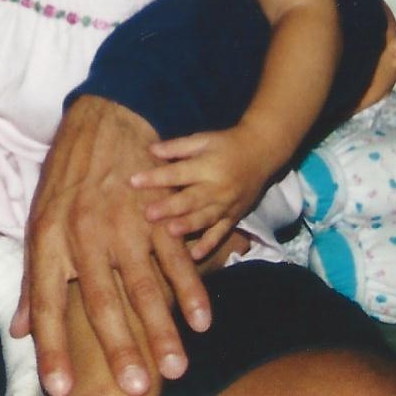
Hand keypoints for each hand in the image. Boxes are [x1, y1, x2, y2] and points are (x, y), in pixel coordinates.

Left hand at [17, 96, 207, 395]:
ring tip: (176, 366)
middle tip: (135, 387)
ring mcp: (123, 224)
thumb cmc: (65, 180)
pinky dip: (191, 290)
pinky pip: (176, 257)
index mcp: (49, 241)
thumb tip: (18, 330)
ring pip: (145, 285)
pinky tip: (202, 321)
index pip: (47, 305)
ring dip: (162, 328)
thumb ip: (31, 282)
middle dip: (119, 347)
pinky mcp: (154, 213)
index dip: (52, 348)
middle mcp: (84, 236)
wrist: (102, 121)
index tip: (61, 389)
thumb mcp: (38, 224)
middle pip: (101, 300)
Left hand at [130, 122, 275, 258]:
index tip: (133, 181)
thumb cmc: (225, 145)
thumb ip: (177, 147)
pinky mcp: (234, 217)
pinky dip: (209, 244)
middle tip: (148, 214)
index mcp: (207, 166)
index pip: (178, 173)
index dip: (156, 177)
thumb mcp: (202, 140)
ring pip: (205, 218)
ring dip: (188, 226)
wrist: (261, 153)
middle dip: (170, 207)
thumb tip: (150, 150)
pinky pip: (221, 233)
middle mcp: (218, 187)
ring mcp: (227, 205)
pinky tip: (196, 255)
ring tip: (170, 232)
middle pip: (191, 199)